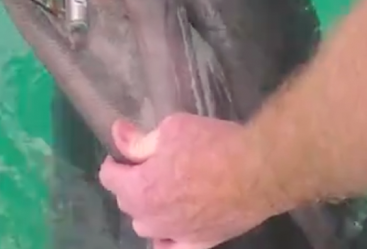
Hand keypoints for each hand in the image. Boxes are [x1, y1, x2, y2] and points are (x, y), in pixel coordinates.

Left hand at [98, 114, 280, 248]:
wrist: (258, 170)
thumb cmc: (212, 145)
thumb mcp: (172, 130)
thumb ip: (140, 140)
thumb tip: (117, 133)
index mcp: (139, 188)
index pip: (109, 177)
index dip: (116, 160)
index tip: (126, 150)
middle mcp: (151, 218)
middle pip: (127, 202)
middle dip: (132, 183)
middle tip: (150, 165)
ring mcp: (175, 235)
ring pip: (147, 226)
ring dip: (147, 209)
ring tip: (164, 192)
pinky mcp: (200, 244)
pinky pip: (172, 248)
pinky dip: (167, 238)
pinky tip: (172, 228)